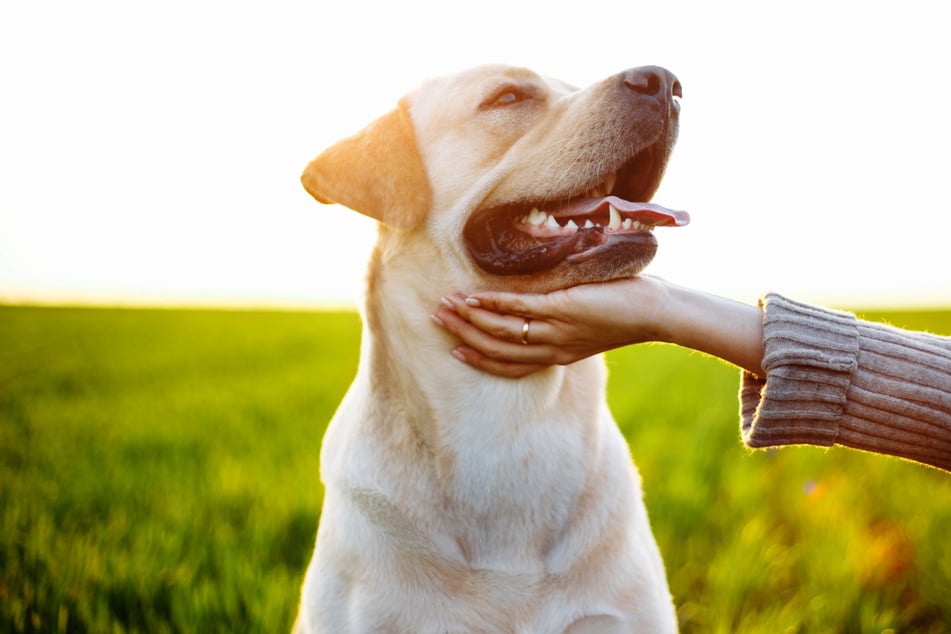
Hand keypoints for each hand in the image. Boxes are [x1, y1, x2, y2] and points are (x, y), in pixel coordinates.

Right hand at [431, 276, 674, 377]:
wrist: (657, 312)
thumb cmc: (626, 312)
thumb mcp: (588, 323)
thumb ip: (563, 319)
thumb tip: (544, 303)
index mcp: (558, 355)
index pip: (509, 365)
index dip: (479, 359)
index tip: (455, 351)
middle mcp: (553, 349)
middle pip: (498, 348)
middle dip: (465, 335)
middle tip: (438, 320)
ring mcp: (557, 330)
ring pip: (503, 330)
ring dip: (471, 318)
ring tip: (447, 305)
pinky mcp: (564, 309)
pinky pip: (520, 309)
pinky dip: (494, 304)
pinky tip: (475, 296)